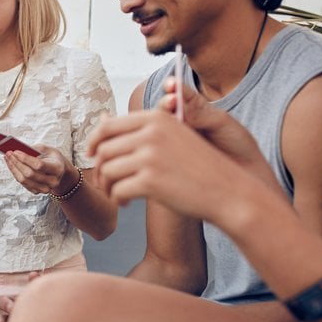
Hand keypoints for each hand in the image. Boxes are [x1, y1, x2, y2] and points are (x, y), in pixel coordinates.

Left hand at [4, 146, 76, 195]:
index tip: (15, 151)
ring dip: (13, 168)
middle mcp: (53, 181)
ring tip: (8, 158)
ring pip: (24, 180)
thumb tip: (17, 150)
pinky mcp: (37, 192)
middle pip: (29, 174)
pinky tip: (11, 164)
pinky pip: (22, 183)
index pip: (39, 165)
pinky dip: (15, 173)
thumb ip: (34, 149)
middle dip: (17, 162)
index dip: (25, 159)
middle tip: (8, 153)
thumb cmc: (52, 157)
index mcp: (57, 169)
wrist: (59, 171)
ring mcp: (45, 189)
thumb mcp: (47, 149)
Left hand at [87, 108, 256, 220]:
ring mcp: (150, 156)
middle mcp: (151, 133)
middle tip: (105, 183)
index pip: (109, 126)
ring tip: (117, 194)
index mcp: (156, 118)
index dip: (94, 142)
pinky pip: (118, 191)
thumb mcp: (170, 137)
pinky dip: (117, 199)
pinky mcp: (150, 181)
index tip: (92, 155)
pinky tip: (127, 203)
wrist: (228, 192)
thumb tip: (101, 118)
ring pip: (107, 171)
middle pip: (104, 149)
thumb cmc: (198, 166)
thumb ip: (137, 129)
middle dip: (99, 169)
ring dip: (107, 186)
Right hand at [158, 77, 278, 188]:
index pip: (176, 96)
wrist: (249, 178)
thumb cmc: (239, 148)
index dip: (171, 88)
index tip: (171, 84)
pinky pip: (156, 155)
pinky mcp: (169, 165)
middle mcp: (179, 127)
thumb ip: (200, 113)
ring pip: (154, 132)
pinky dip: (159, 148)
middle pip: (161, 112)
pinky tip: (170, 146)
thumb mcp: (223, 124)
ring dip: (159, 125)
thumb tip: (177, 106)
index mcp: (192, 112)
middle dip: (164, 105)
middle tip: (171, 102)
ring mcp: (172, 146)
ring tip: (174, 122)